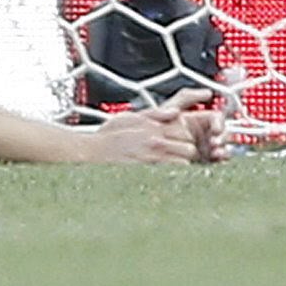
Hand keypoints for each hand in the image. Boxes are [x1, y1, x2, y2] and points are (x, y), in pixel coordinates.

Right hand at [79, 87, 227, 164]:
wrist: (95, 152)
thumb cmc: (111, 135)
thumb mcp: (130, 117)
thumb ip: (155, 114)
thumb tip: (176, 111)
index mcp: (153, 127)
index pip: (185, 130)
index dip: (185, 135)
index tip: (179, 139)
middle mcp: (156, 141)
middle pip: (189, 148)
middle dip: (186, 151)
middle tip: (176, 153)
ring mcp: (155, 158)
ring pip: (185, 163)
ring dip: (181, 164)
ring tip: (171, 164)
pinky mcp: (152, 172)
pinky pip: (174, 175)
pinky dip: (174, 175)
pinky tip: (166, 174)